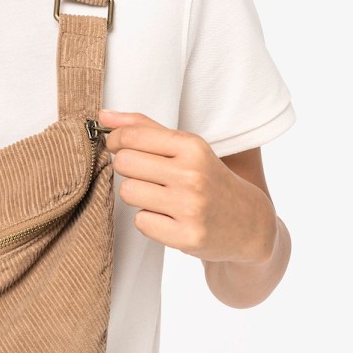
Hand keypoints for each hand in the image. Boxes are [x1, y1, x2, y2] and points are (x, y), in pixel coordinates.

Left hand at [100, 110, 277, 263]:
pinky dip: (149, 220)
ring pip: (128, 192)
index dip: (116, 141)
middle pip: (124, 163)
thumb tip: (103, 116)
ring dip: (137, 196)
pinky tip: (168, 218)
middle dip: (128, 169)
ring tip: (159, 197)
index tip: (119, 146)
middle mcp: (192, 175)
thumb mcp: (186, 147)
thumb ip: (144, 128)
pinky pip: (140, 222)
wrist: (249, 222)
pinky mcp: (187, 237)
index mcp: (192, 147)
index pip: (132, 136)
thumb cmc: (209, 179)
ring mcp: (190, 208)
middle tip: (146, 175)